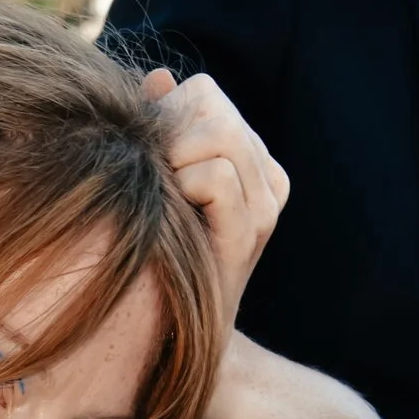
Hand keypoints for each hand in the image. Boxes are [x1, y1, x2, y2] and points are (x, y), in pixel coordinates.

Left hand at [143, 65, 288, 322]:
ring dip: (173, 163)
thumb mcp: (156, 187)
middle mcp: (267, 177)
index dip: (164, 117)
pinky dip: (185, 187)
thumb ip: (159, 129)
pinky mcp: (250, 232)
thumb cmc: (156, 259)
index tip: (151, 164)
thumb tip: (156, 78)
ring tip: (167, 204)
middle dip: (166, 138)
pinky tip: (177, 217)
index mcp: (249, 159)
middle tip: (155, 188)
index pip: (204, 93)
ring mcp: (265, 204)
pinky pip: (216, 174)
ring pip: (215, 133)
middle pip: (209, 106)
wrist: (175, 340)